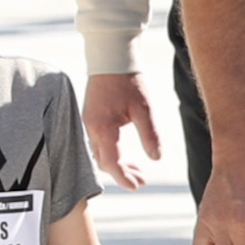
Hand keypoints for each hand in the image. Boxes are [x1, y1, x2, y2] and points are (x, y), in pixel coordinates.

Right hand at [84, 70, 159, 191]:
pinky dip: (111, 154)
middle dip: (121, 174)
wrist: (111, 59)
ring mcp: (88, 124)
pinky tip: (126, 156)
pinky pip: (98, 145)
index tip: (137, 186)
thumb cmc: (129, 81)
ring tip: (138, 171)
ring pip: (100, 154)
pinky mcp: (90, 119)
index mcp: (103, 128)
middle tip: (142, 180)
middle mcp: (91, 129)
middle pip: (103, 162)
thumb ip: (150, 135)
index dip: (123, 177)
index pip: (111, 162)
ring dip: (117, 165)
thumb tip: (156, 158)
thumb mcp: (144, 109)